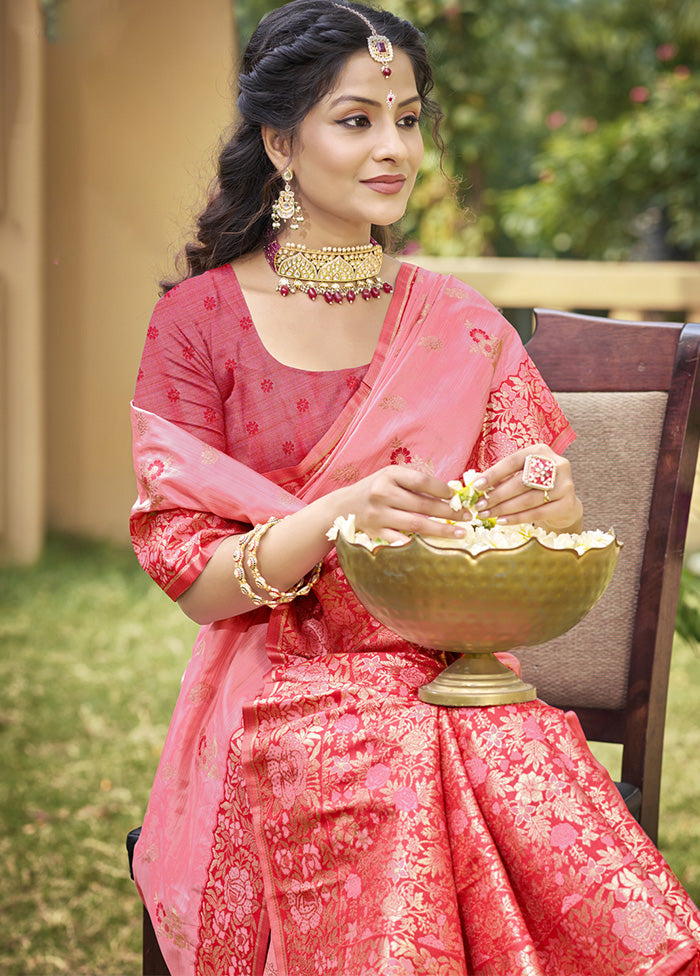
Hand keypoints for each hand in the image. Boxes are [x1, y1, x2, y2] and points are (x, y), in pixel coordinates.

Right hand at [340, 465, 467, 543]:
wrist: (343, 506)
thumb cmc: (374, 489)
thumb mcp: (391, 478)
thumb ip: (415, 484)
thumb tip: (450, 495)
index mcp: (389, 475)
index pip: (422, 481)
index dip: (442, 489)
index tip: (457, 497)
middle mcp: (383, 493)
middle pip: (423, 504)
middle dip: (449, 511)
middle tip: (468, 517)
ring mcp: (379, 514)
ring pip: (416, 524)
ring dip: (441, 529)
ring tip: (460, 533)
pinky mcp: (375, 532)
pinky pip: (400, 540)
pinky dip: (418, 545)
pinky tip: (434, 549)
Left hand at [471, 445, 582, 531]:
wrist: (564, 504)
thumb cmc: (535, 486)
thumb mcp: (521, 475)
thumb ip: (502, 478)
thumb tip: (476, 483)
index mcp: (541, 451)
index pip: (513, 461)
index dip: (493, 474)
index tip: (476, 486)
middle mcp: (556, 465)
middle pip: (520, 482)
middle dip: (496, 495)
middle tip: (479, 505)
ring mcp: (564, 485)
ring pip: (528, 499)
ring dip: (503, 509)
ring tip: (486, 514)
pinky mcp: (567, 504)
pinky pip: (537, 513)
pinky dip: (516, 518)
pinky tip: (502, 520)